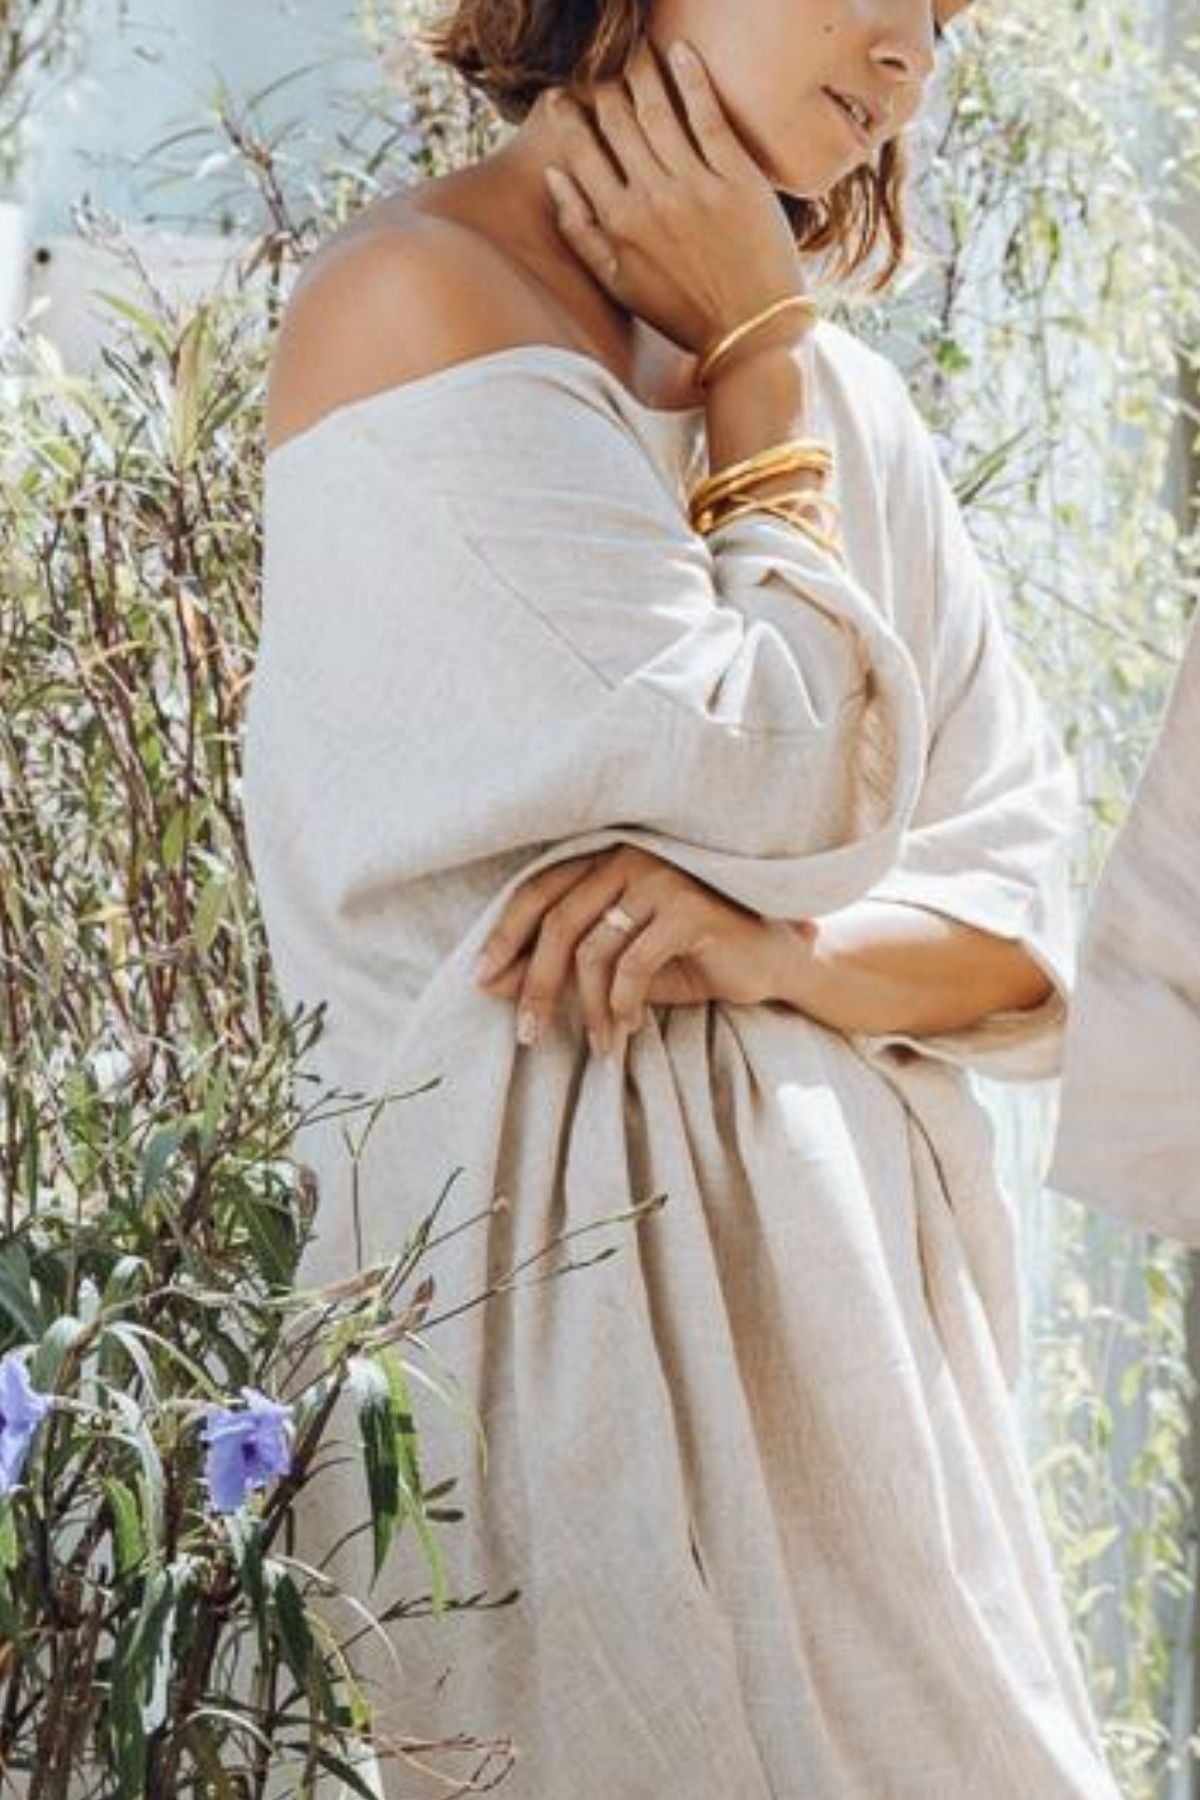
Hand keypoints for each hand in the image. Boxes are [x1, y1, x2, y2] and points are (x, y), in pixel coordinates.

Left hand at [473, 845, 800, 1055]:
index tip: (480, 980)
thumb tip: (493, 983)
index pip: (538, 891)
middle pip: (558, 923)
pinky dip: (624, 1002)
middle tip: (526, 1033)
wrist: (770, 960)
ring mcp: (660, 878)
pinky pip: (634, 962)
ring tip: (599, 1046)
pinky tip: (631, 1027)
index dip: (505, 935)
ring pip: (594, 950)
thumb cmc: (689, 959)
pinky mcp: (688, 908)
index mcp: (605, 861)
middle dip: (536, 984)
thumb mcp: (617, 964)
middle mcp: (628, 858)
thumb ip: (563, 966)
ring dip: (588, 1008)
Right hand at [538, 35, 806, 357]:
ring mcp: (695, 185)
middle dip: (606, 87)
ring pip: (657, 109)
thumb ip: (580, 232)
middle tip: (606, 69)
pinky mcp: (736, 178)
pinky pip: (707, 115)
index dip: (569, 116)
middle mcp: (651, 198)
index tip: (565, 95)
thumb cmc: (682, 313)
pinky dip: (691, 78)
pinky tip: (680, 52)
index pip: (581, 151)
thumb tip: (554, 177)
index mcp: (617, 222)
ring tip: (636, 49)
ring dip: (642, 70)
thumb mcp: (618, 284)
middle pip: (617, 121)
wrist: (751, 333)